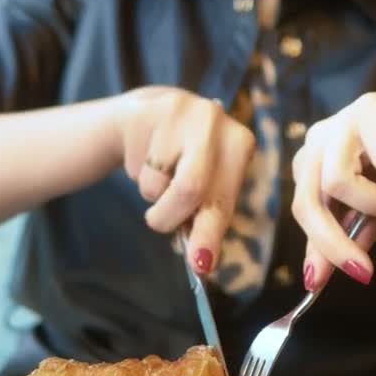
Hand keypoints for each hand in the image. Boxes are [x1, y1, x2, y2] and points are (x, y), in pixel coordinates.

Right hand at [115, 87, 254, 273]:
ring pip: (157, 183)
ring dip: (152, 196)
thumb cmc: (185, 160)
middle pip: (190, 189)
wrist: (150, 116)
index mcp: (240, 144)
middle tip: (159, 222)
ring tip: (159, 174)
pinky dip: (137, 174)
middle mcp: (216, 120)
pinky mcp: (147, 109)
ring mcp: (181, 110)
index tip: (200, 265)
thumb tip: (202, 265)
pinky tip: (145, 154)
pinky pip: (136, 165)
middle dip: (170, 217)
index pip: (223, 199)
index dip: (209, 234)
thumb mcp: (206, 186)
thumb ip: (207, 221)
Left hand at [291, 92, 375, 291]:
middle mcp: (320, 139)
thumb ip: (350, 235)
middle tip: (364, 270)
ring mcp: (343, 120)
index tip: (317, 284)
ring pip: (337, 180)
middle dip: (334, 242)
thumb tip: (321, 272)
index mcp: (314, 163)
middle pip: (310, 197)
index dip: (314, 247)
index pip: (304, 208)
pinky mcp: (371, 106)